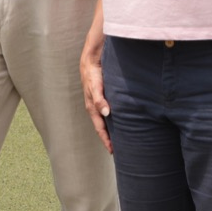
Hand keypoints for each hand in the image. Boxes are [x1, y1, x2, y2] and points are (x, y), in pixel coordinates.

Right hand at [79, 36, 112, 154]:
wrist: (91, 59)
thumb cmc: (93, 73)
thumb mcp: (96, 85)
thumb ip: (100, 99)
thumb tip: (106, 114)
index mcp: (92, 107)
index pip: (100, 128)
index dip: (106, 140)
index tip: (113, 151)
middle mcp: (95, 107)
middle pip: (102, 127)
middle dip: (109, 139)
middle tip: (119, 150)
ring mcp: (98, 102)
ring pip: (105, 121)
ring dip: (111, 130)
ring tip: (120, 139)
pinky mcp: (102, 97)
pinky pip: (107, 112)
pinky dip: (113, 120)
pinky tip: (120, 120)